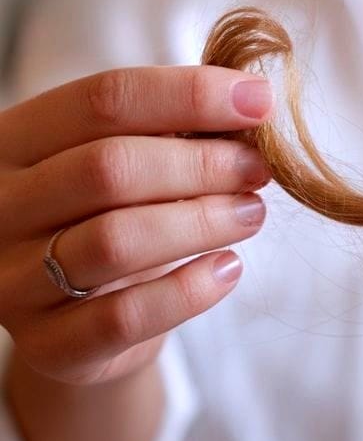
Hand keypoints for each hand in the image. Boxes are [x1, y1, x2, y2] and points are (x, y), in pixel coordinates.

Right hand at [0, 66, 270, 385]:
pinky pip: (126, 316)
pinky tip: (228, 268)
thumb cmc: (114, 215)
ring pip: (118, 240)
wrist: (80, 315)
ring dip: (204, 221)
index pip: (103, 99)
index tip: (258, 101)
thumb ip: (176, 130)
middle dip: (203, 164)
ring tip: (252, 213)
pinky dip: (190, 289)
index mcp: (16, 140)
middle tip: (257, 168)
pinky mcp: (50, 345)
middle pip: (110, 169)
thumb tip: (250, 103)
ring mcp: (14, 281)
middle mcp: (0, 207)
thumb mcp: (132, 162)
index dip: (190, 95)